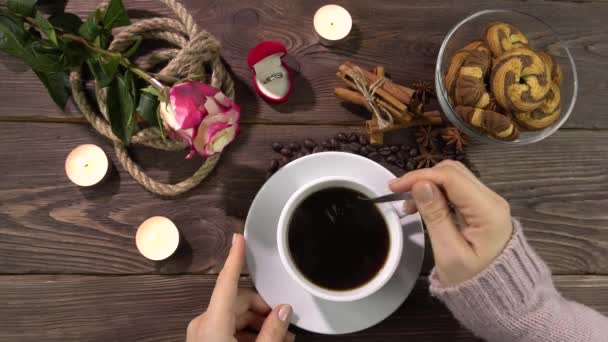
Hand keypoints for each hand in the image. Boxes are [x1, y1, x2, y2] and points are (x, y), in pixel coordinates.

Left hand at [186, 234, 294, 341]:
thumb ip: (272, 331)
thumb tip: (284, 310)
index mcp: (213, 322)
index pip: (227, 281)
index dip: (235, 258)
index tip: (238, 238)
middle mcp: (203, 323)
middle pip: (237, 300)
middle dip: (262, 309)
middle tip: (284, 323)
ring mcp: (201, 333)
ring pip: (234, 315)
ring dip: (257, 322)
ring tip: (279, 337)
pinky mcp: (204, 341)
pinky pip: (227, 327)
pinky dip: (246, 332)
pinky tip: (263, 340)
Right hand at [390, 160, 512, 285]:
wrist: (499, 297)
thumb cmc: (473, 280)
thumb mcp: (449, 252)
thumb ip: (435, 216)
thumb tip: (421, 184)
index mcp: (488, 211)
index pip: (451, 178)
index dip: (420, 176)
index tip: (394, 187)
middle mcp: (492, 200)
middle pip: (454, 172)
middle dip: (423, 178)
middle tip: (399, 195)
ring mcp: (489, 202)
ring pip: (454, 177)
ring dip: (429, 184)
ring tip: (409, 206)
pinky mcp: (483, 207)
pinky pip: (457, 190)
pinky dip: (437, 192)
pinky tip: (423, 206)